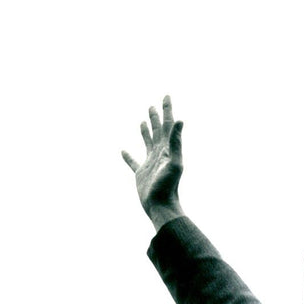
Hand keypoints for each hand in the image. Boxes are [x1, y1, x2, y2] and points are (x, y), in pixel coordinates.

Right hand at [122, 95, 183, 230]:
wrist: (161, 206)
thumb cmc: (168, 186)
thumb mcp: (174, 162)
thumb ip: (176, 142)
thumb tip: (180, 120)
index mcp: (168, 149)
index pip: (168, 126)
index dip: (167, 111)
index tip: (166, 96)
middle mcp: (160, 154)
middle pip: (158, 131)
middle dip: (156, 118)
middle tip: (153, 106)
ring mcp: (150, 163)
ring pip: (147, 143)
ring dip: (145, 132)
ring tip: (142, 122)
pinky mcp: (141, 174)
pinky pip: (133, 162)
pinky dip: (128, 156)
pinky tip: (123, 151)